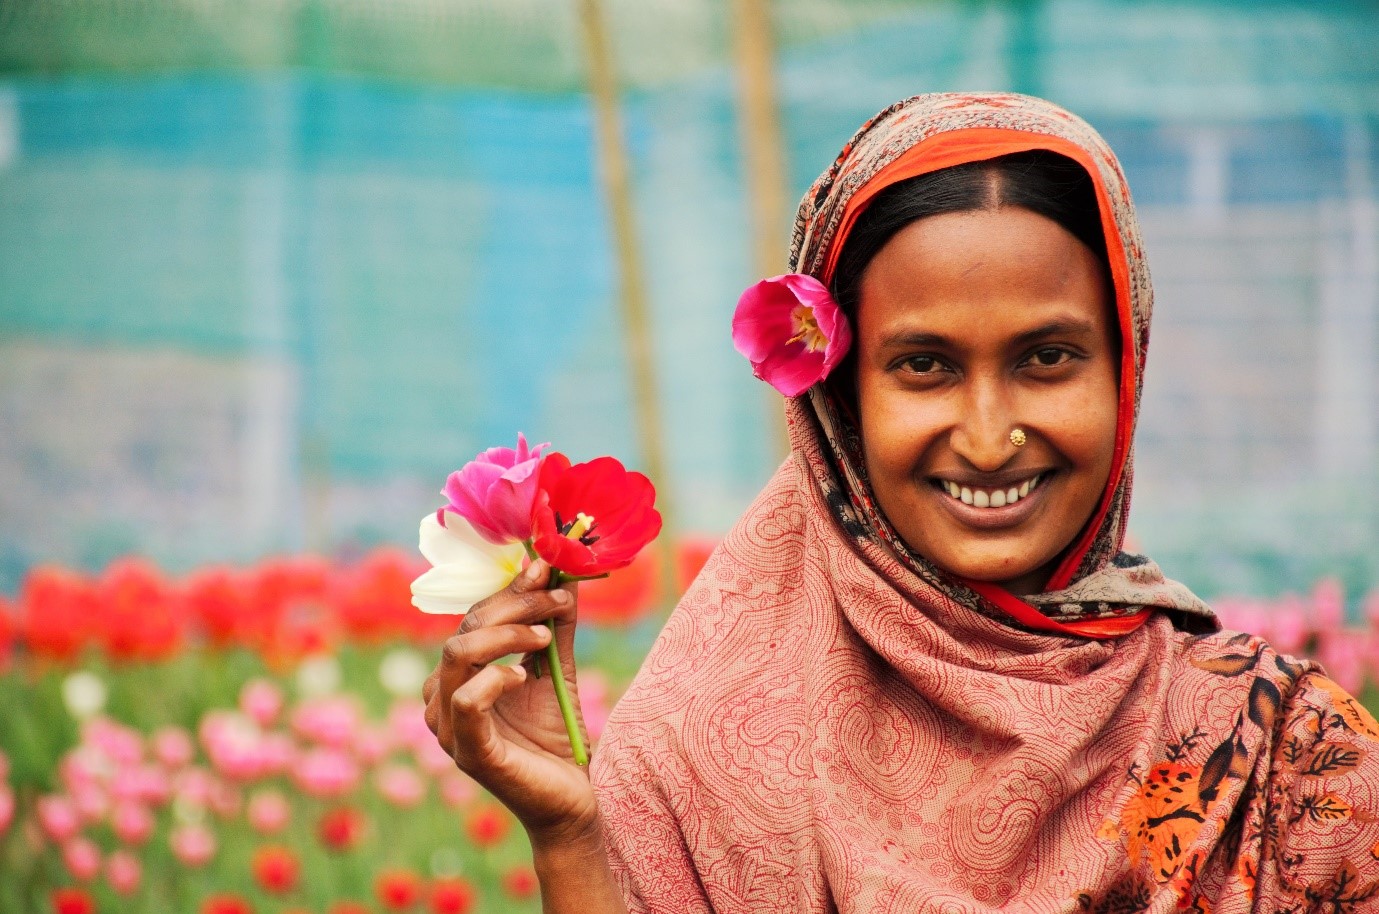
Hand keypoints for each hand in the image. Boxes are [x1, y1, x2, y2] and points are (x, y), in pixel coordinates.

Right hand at [422, 559, 598, 844]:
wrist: (569, 798)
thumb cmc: (555, 736)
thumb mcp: (556, 669)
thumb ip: (555, 625)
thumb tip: (564, 573)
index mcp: (458, 675)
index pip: (474, 617)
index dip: (510, 589)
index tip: (547, 568)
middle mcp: (442, 696)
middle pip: (465, 628)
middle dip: (515, 605)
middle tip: (557, 599)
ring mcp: (448, 725)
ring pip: (459, 654)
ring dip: (507, 634)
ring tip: (545, 639)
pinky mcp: (466, 750)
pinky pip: (467, 701)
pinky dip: (496, 678)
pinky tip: (523, 677)